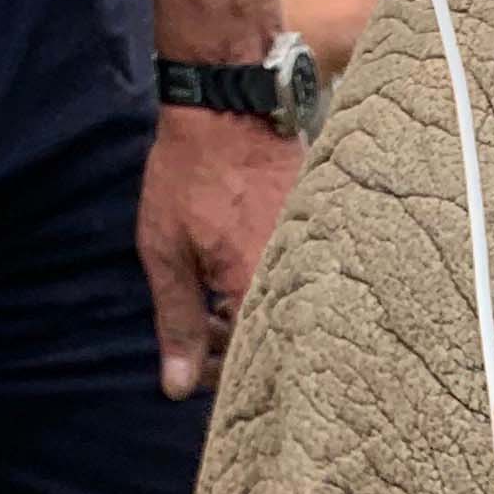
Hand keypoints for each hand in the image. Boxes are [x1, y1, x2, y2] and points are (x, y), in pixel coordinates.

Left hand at [137, 103, 303, 398]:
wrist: (231, 106)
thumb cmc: (190, 173)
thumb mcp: (167, 251)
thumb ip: (178, 322)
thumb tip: (177, 387)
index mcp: (257, 293)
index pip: (248, 368)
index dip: (218, 374)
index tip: (194, 362)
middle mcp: (300, 283)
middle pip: (277, 347)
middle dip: (239, 347)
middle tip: (207, 328)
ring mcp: (319, 259)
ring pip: (290, 315)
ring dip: (256, 317)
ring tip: (221, 297)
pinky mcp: (327, 238)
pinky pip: (302, 284)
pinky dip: (274, 288)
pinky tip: (248, 274)